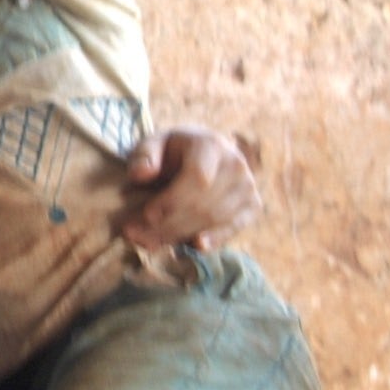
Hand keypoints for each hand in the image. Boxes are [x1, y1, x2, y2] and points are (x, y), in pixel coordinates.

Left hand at [122, 125, 261, 250]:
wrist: (204, 152)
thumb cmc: (172, 149)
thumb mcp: (153, 143)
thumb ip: (143, 156)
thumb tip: (140, 174)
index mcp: (211, 144)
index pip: (197, 178)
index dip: (173, 200)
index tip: (147, 215)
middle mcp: (235, 165)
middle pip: (205, 203)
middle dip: (169, 223)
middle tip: (136, 234)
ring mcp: (248, 187)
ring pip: (215, 219)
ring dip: (181, 234)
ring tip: (149, 241)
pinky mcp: (253, 206)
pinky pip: (233, 228)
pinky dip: (214, 240)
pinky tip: (194, 246)